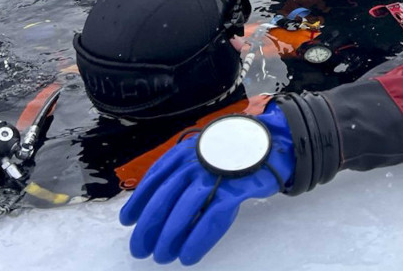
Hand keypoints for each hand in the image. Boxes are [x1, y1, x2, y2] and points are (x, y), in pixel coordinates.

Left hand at [120, 103, 294, 264]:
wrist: (275, 146)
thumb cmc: (236, 155)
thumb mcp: (205, 154)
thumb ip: (185, 170)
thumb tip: (157, 203)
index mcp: (188, 150)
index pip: (156, 176)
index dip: (139, 199)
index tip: (127, 221)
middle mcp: (198, 159)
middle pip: (165, 196)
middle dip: (148, 225)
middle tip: (140, 249)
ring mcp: (216, 172)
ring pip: (184, 209)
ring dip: (169, 236)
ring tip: (162, 257)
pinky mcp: (236, 187)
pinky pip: (211, 217)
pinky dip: (197, 239)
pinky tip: (188, 256)